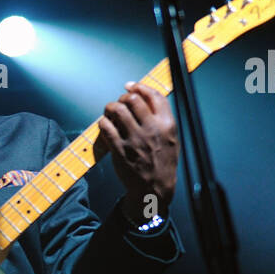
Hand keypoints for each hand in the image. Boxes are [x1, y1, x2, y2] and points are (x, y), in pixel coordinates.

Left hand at [98, 82, 177, 218]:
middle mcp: (152, 129)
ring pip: (117, 109)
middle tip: (120, 103)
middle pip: (133, 99)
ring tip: (109, 112)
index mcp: (167, 125)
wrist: (154, 187)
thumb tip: (144, 97)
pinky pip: (106, 126)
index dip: (140, 87)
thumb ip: (161, 118)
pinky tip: (105, 124)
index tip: (130, 85)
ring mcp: (135, 139)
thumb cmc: (162, 162)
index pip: (154, 96)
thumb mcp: (171, 138)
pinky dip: (103, 121)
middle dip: (123, 97)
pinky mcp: (120, 149)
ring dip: (110, 107)